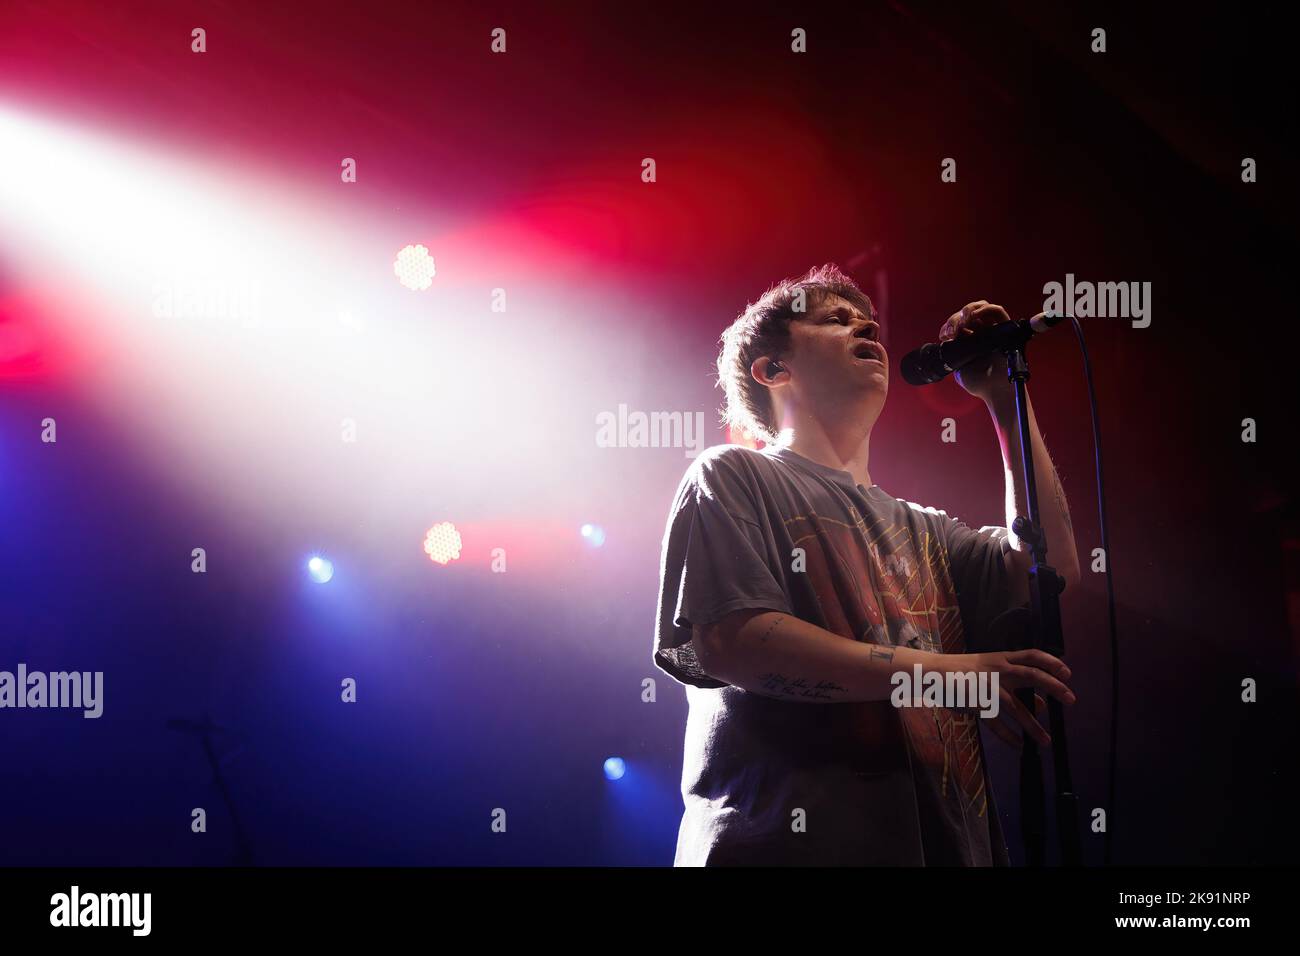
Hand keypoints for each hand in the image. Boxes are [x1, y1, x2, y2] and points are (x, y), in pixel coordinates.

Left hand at [939, 300, 1013, 401]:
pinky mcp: (1005, 329)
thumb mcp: (958, 369)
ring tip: (962, 324)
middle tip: (952, 332)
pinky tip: (973, 317)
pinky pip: (998, 311)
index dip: (949, 325)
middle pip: (967, 314)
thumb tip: (946, 343)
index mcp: (969, 340)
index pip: (958, 324)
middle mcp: (981, 333)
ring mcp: (993, 330)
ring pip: (981, 308)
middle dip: (955, 319)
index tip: (944, 335)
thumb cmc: (979, 383)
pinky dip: (985, 309)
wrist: (995, 391)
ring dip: (968, 311)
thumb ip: (953, 355)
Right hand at [947, 648, 1075, 748]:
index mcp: (1000, 659)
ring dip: (1033, 726)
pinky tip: (1018, 746)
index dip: (1051, 662)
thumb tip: (1042, 705)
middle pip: (1031, 675)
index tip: (1068, 673)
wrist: (932, 672)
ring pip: (1016, 707)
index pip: (1031, 655)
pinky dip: (1008, 736)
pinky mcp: (976, 703)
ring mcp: (986, 687)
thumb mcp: (989, 671)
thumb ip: (1014, 685)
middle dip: (1053, 686)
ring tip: (1046, 741)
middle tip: (1071, 699)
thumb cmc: (962, 671)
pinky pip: (995, 723)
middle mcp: (997, 670)